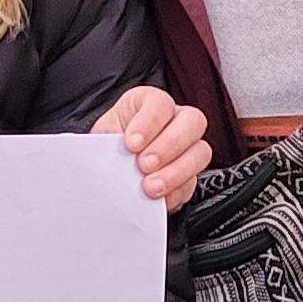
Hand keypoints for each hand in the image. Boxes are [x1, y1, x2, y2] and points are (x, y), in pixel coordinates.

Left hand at [89, 86, 212, 201]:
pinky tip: (159, 199)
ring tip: (151, 187)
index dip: (149, 122)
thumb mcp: (102, 138)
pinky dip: (176, 192)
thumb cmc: (108, 147)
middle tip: (144, 165)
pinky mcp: (189, 175)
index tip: (131, 143)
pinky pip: (193, 182)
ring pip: (200, 152)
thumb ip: (108, 143)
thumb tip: (107, 158)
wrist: (108, 172)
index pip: (160, 103)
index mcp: (150, 103)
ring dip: (176, 172)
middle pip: (193, 121)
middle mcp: (175, 120)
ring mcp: (187, 147)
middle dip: (168, 145)